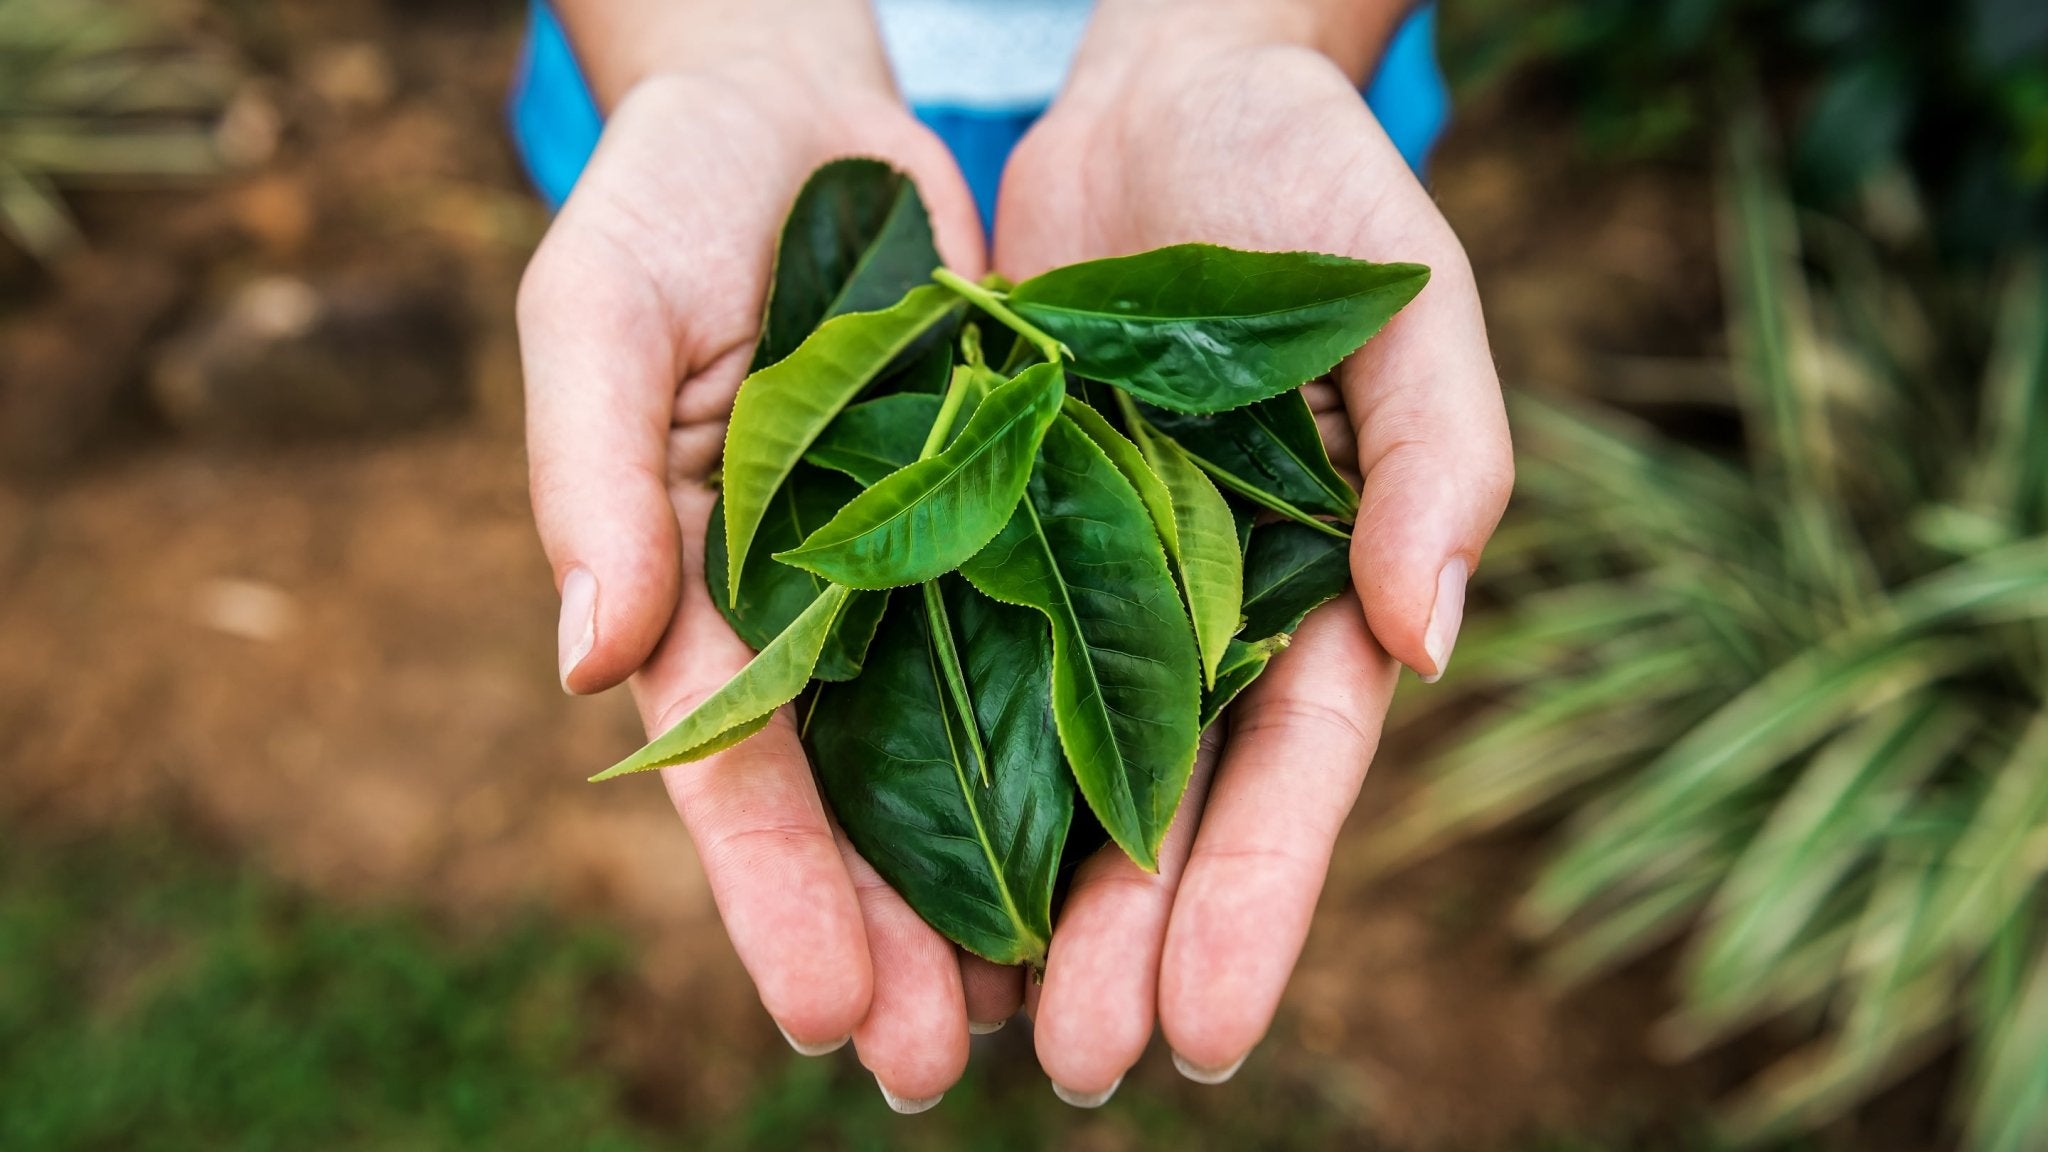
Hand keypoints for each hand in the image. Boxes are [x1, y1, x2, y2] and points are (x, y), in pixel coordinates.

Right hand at [517, 0, 993, 1108]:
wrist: (796, 115)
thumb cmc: (670, 201)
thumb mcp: (603, 312)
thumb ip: (590, 478)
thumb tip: (585, 660)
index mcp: (698, 583)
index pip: (732, 762)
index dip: (774, 890)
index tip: (824, 1012)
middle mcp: (813, 605)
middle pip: (854, 797)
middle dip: (890, 936)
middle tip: (932, 1072)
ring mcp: (917, 570)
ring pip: (963, 754)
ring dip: (996, 884)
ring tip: (1038, 1020)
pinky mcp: (1016, 515)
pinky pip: (1054, 641)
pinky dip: (1078, 747)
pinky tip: (1123, 852)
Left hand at [994, 0, 1512, 1099]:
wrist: (1165, 95)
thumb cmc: (1314, 189)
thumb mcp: (1403, 308)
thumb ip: (1435, 460)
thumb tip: (1430, 638)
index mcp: (1312, 590)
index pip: (1291, 771)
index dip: (1255, 900)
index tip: (1207, 1030)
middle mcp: (1194, 613)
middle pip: (1159, 803)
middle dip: (1122, 940)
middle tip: (1074, 1067)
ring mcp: (1082, 580)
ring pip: (1041, 765)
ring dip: (1010, 897)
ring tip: (965, 1027)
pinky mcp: (975, 527)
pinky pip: (939, 657)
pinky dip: (912, 761)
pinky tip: (877, 867)